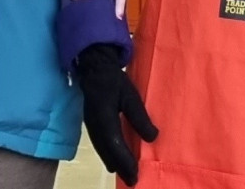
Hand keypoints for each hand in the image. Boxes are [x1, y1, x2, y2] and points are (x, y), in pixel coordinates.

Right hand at [76, 44, 157, 186]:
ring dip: (113, 162)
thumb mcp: (130, 96)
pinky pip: (100, 144)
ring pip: (102, 149)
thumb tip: (153, 138)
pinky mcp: (91, 122)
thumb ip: (140, 118)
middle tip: (132, 181)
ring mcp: (91, 124)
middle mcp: (95, 125)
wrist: (94, 67)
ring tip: (124, 174)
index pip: (116, 145)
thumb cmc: (114, 80)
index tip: (135, 175)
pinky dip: (108, 154)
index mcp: (104, 118)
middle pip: (108, 152)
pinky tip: (113, 159)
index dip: (125, 162)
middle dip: (120, 167)